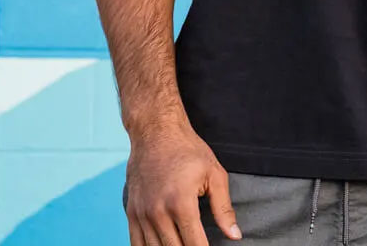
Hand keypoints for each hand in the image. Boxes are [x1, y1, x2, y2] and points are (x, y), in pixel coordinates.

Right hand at [124, 118, 241, 244]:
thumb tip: (235, 236)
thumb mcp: (214, 173)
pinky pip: (136, 244)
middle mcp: (158, 212)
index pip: (195, 245)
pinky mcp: (131, 212)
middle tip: (198, 245)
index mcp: (181, 203)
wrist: (155, 132)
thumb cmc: (188, 150)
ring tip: (182, 244)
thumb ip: (224, 208)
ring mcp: (142, 214)